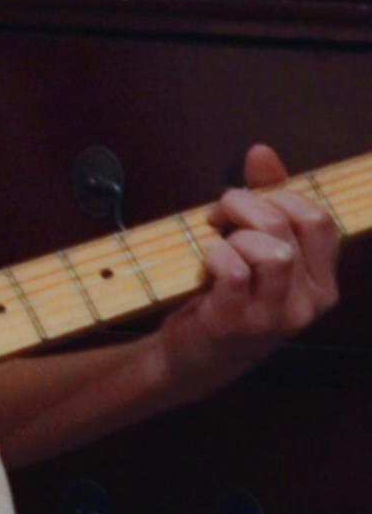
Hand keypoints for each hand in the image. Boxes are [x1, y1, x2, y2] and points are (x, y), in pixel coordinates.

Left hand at [148, 145, 343, 400]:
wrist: (192, 360)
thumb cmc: (227, 298)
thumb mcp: (255, 251)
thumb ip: (266, 200)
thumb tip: (261, 152)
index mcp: (321, 283)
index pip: (319, 220)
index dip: (280, 196)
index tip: (249, 202)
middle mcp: (308, 304)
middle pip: (288, 225)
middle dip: (246, 204)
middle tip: (218, 214)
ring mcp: (274, 318)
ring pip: (271, 250)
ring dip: (233, 234)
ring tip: (214, 243)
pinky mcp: (236, 324)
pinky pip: (233, 270)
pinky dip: (214, 255)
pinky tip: (204, 264)